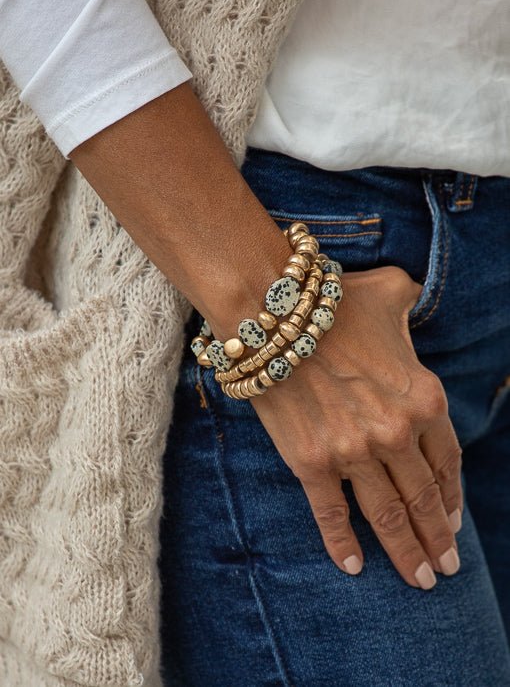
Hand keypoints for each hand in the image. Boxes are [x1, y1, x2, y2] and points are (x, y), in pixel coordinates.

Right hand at [248, 265, 462, 589]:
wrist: (275, 315)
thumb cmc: (334, 302)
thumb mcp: (392, 294)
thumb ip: (412, 303)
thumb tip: (412, 298)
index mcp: (423, 397)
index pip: (447, 461)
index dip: (452, 497)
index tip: (453, 521)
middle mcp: (396, 432)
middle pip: (424, 498)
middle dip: (438, 539)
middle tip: (446, 568)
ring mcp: (355, 452)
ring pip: (388, 516)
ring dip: (406, 553)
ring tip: (419, 580)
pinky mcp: (313, 463)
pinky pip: (332, 514)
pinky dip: (343, 543)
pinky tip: (353, 566)